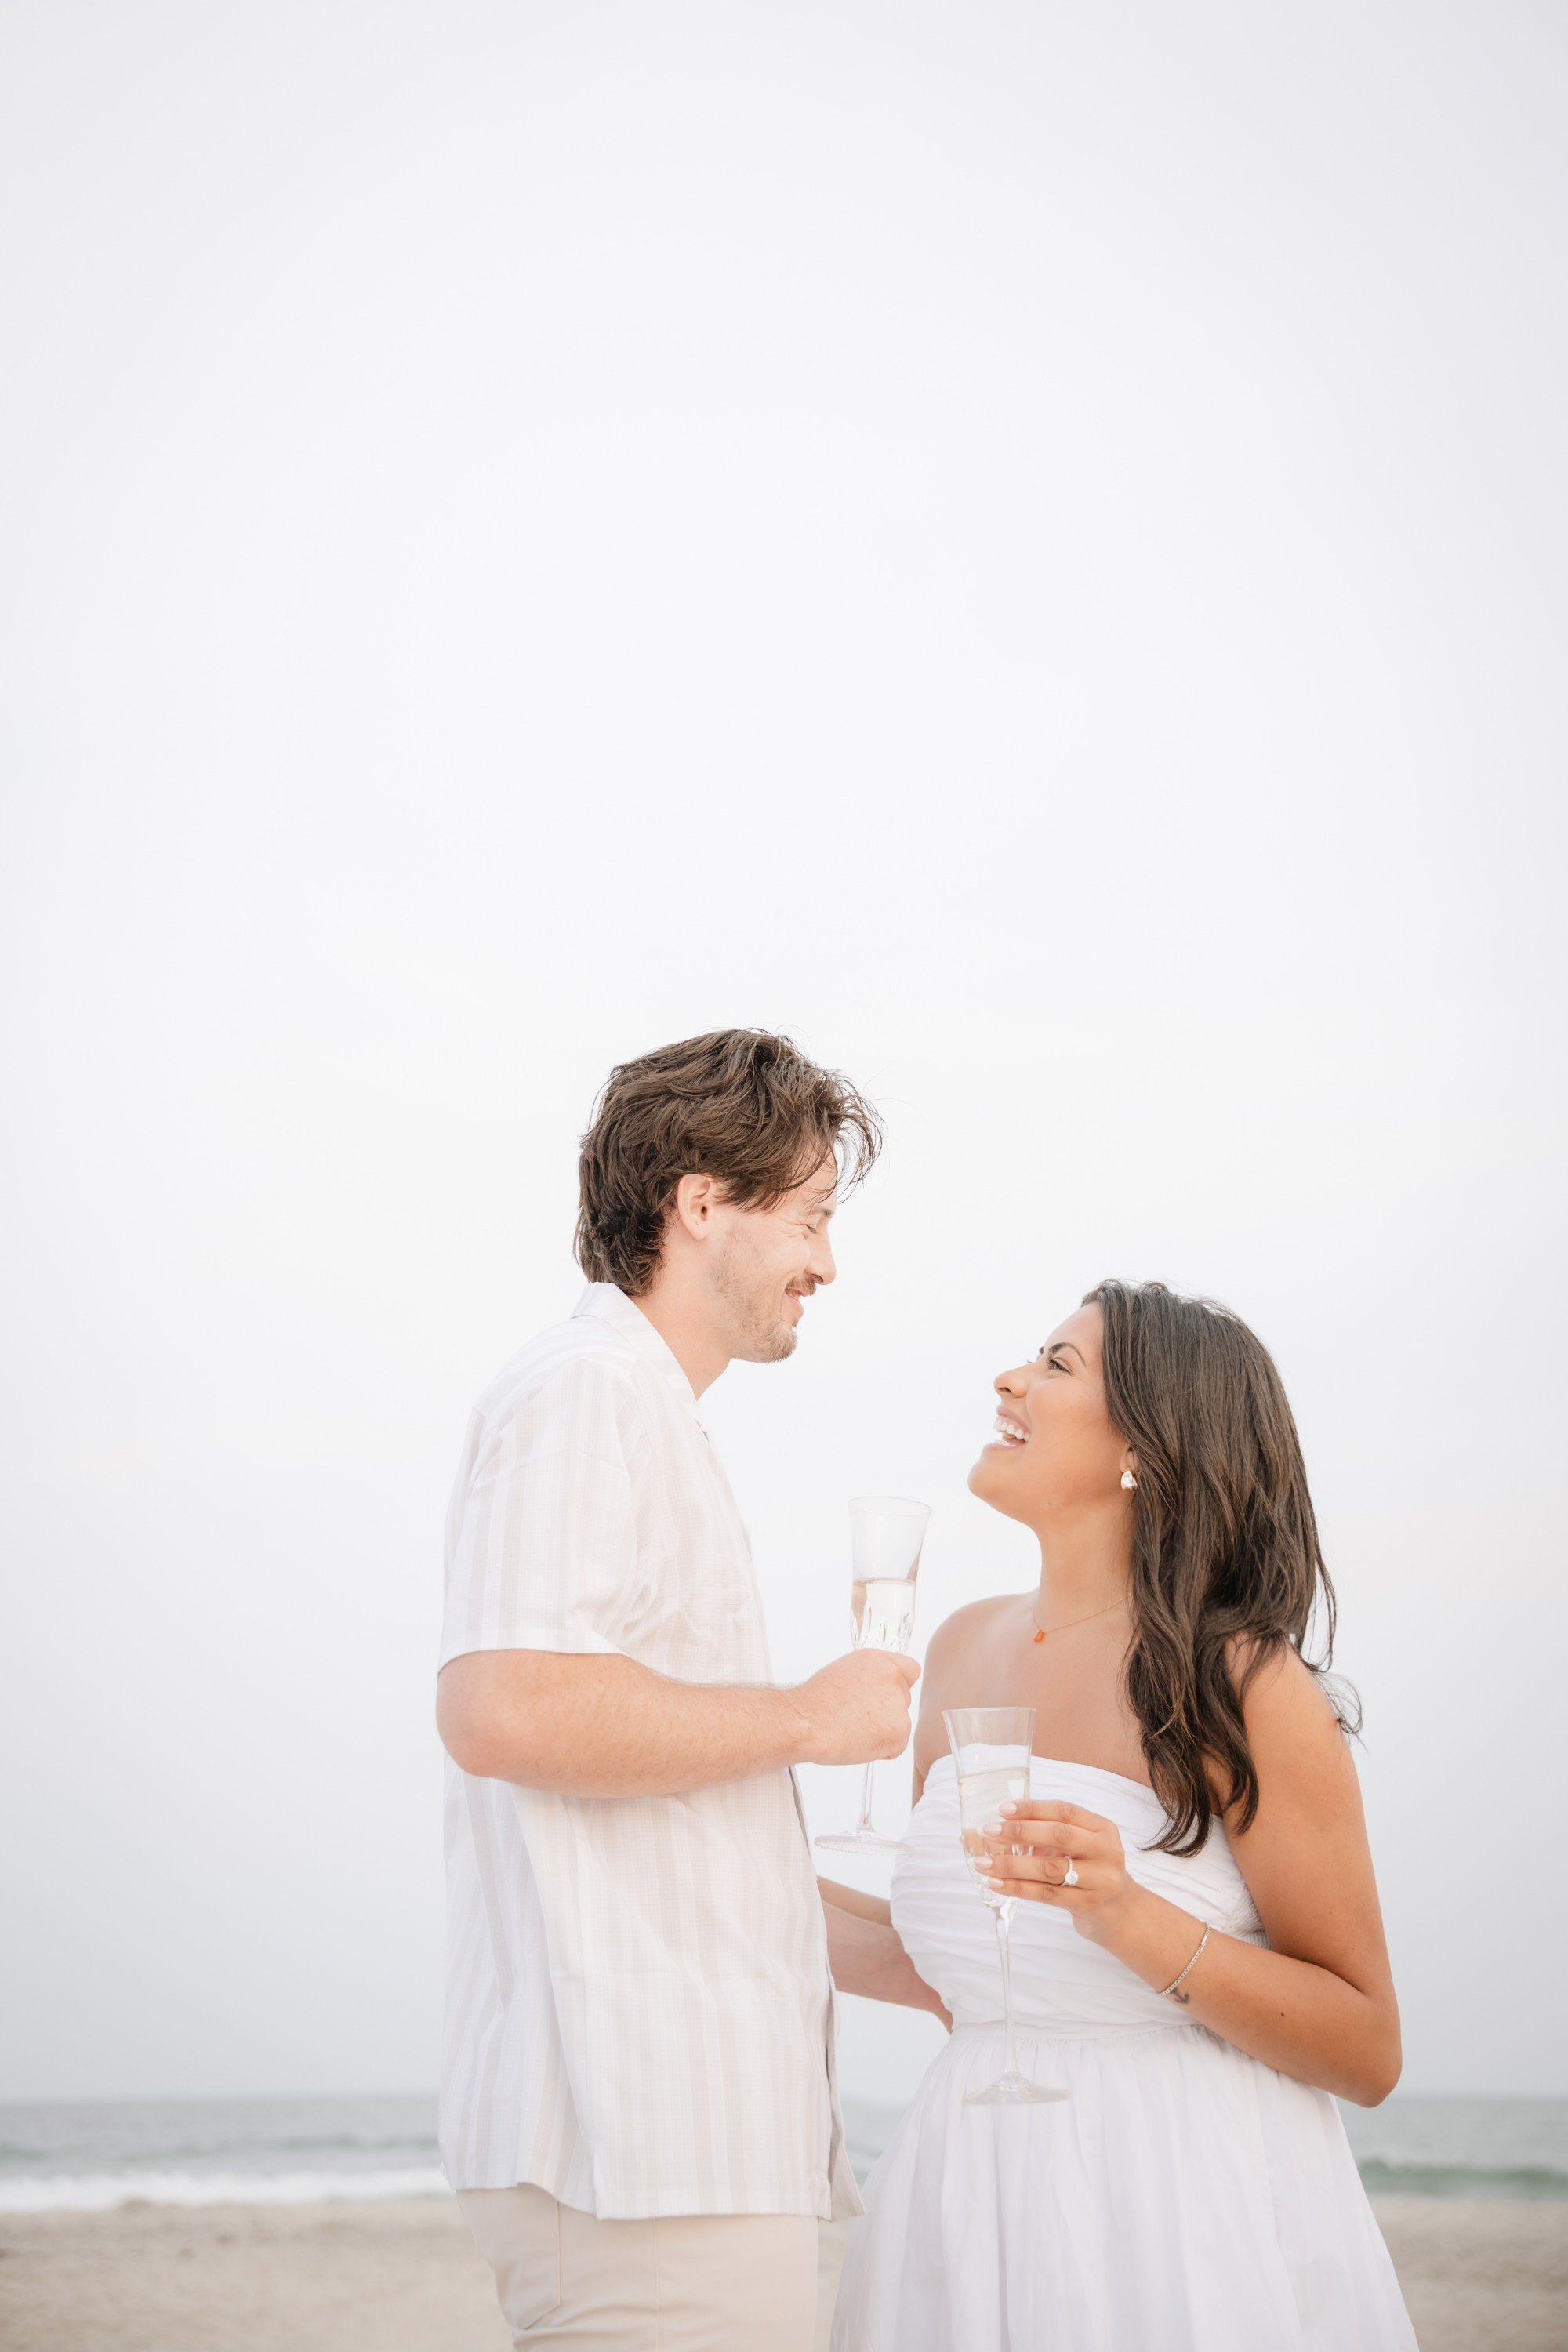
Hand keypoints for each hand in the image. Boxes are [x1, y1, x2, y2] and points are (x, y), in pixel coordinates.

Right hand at [794, 1650, 919, 1766]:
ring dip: (882, 1732)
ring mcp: (899, 1705)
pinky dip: (881, 1750)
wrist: (806, 1722)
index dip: (898, 1686)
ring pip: (900, 1725)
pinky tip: (857, 1742)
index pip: (910, 1670)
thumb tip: (872, 1692)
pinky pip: (896, 1747)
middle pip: (904, 1700)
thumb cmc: (815, 1702)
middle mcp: (893, 1678)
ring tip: (853, 1730)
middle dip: (887, 1712)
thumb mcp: (844, 1673)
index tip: (886, 1697)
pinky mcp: (899, 1731)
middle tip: (859, 1719)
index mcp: (879, 1661)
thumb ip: (868, 1679)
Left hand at [977, 1798, 1133, 1940]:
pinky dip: (1018, 1888)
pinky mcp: (1088, 1904)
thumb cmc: (1093, 1874)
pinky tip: (997, 1884)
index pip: (1064, 1811)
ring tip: (983, 1863)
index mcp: (1102, 1828)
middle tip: (988, 1831)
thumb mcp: (1085, 1847)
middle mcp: (1105, 1850)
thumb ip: (1055, 1835)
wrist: (1122, 1914)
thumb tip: (1003, 1825)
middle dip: (1019, 1832)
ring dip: (1011, 1864)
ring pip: (1048, 1868)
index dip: (1032, 1808)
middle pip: (1058, 1835)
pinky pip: (1046, 1894)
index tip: (1002, 1809)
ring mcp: (1099, 1879)